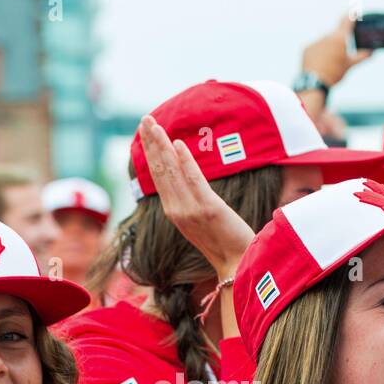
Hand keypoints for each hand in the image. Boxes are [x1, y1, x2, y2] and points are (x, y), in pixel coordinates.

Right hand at [138, 115, 255, 286]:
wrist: (239, 264)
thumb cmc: (224, 243)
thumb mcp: (200, 220)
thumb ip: (190, 200)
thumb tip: (186, 176)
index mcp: (174, 212)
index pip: (158, 177)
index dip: (151, 153)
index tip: (146, 132)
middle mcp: (177, 211)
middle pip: (160, 171)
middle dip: (151, 143)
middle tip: (145, 119)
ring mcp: (191, 211)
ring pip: (171, 172)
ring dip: (162, 146)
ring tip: (154, 125)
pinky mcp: (208, 209)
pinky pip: (194, 181)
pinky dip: (185, 162)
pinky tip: (179, 144)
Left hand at [301, 15, 370, 89]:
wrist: (314, 83)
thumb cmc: (334, 74)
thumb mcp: (349, 66)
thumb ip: (361, 57)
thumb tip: (371, 53)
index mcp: (340, 38)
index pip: (347, 20)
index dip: (352, 15)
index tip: (354, 10)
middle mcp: (327, 36)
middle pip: (336, 35)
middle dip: (339, 43)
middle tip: (340, 56)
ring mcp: (316, 41)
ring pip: (325, 42)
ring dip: (328, 48)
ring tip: (328, 64)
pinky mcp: (307, 48)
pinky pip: (315, 48)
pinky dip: (318, 53)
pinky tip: (319, 64)